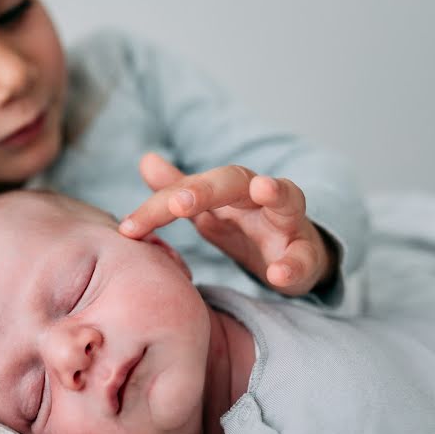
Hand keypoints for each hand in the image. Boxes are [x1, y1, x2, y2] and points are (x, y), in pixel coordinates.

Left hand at [120, 153, 336, 295]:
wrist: (297, 257)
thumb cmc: (248, 228)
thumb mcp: (211, 210)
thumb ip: (180, 189)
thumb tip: (146, 159)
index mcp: (230, 190)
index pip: (190, 188)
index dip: (158, 207)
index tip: (128, 228)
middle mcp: (260, 198)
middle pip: (235, 180)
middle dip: (207, 189)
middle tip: (178, 203)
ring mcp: (288, 223)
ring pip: (287, 199)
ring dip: (276, 192)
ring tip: (264, 189)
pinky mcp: (306, 253)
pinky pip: (304, 256)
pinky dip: (294, 264)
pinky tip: (279, 274)